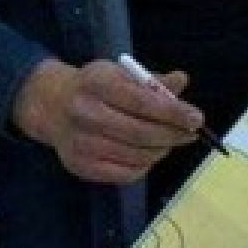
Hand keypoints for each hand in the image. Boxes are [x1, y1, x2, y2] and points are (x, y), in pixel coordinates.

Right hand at [12, 58, 200, 184]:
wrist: (50, 105)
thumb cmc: (91, 87)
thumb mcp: (117, 73)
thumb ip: (150, 80)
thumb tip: (181, 81)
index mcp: (96, 84)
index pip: (142, 102)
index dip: (173, 112)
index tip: (197, 118)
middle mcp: (85, 114)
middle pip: (142, 133)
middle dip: (173, 135)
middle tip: (189, 134)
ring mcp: (82, 143)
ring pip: (138, 156)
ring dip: (161, 150)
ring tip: (165, 142)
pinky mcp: (81, 166)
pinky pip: (126, 174)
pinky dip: (144, 166)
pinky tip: (145, 153)